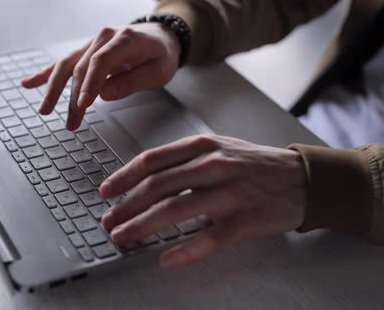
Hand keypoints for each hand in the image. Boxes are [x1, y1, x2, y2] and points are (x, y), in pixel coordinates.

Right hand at [21, 23, 180, 129]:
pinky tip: (28, 84)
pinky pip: (62, 63)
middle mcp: (103, 38)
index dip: (90, 84)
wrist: (160, 37)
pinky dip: (44, 74)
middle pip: (81, 67)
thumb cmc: (160, 55)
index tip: (84, 104)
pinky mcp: (84, 52)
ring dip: (53, 89)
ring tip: (45, 110)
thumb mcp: (158, 70)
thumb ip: (133, 81)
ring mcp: (91, 44)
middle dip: (73, 98)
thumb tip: (105, 94)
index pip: (100, 62)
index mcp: (124, 39)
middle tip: (71, 122)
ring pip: (67, 65)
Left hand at [99, 134, 307, 268]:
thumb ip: (184, 159)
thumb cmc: (253, 164)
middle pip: (157, 187)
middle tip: (107, 221)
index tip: (106, 191)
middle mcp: (213, 166)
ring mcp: (229, 193)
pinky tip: (166, 260)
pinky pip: (209, 238)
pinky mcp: (244, 220)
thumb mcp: (218, 148)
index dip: (124, 177)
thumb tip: (144, 179)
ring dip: (143, 226)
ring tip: (123, 237)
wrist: (301, 178)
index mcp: (202, 147)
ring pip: (175, 210)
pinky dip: (185, 251)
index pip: (152, 161)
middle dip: (126, 206)